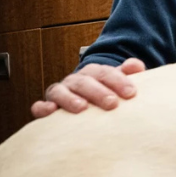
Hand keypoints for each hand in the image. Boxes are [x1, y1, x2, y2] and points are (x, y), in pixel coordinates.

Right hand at [30, 58, 145, 118]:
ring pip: (61, 91)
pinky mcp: (47, 106)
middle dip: (99, 92)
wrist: (86, 102)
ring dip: (70, 98)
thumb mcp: (117, 83)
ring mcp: (60, 92)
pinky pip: (39, 106)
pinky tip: (50, 111)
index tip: (131, 93)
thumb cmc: (105, 94)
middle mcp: (76, 80)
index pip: (106, 73)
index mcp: (94, 73)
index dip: (119, 81)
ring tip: (82, 108)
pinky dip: (42, 107)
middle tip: (112, 103)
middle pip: (85, 82)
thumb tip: (136, 65)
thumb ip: (127, 74)